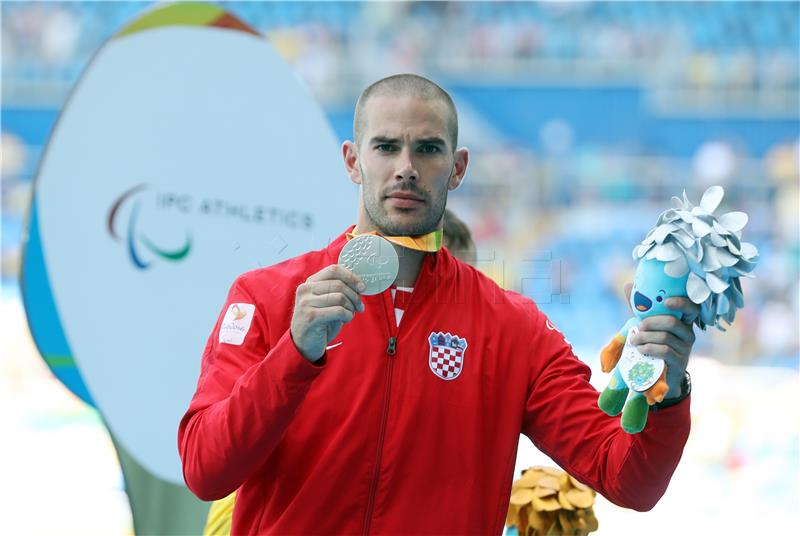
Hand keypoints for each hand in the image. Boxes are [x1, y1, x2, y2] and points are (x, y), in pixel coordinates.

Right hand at [291, 265, 364, 361]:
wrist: (303, 344)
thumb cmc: (319, 322)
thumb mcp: (326, 303)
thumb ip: (337, 292)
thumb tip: (359, 286)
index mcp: (310, 283)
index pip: (333, 270)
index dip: (351, 277)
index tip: (362, 287)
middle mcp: (305, 290)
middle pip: (339, 284)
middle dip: (355, 296)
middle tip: (360, 306)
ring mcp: (306, 303)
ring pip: (340, 297)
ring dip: (351, 307)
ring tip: (350, 314)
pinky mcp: (311, 317)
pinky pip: (338, 311)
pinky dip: (348, 315)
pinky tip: (346, 320)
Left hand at [624, 283, 697, 398]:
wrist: (660, 372)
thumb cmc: (655, 343)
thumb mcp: (648, 325)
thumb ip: (641, 307)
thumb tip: (629, 286)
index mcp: (683, 321)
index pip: (691, 308)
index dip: (681, 303)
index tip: (666, 302)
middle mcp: (688, 333)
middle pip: (672, 322)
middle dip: (651, 323)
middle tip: (638, 327)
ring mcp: (685, 348)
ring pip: (665, 337)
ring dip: (645, 337)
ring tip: (634, 340)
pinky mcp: (679, 362)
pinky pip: (664, 351)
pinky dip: (649, 348)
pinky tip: (640, 350)